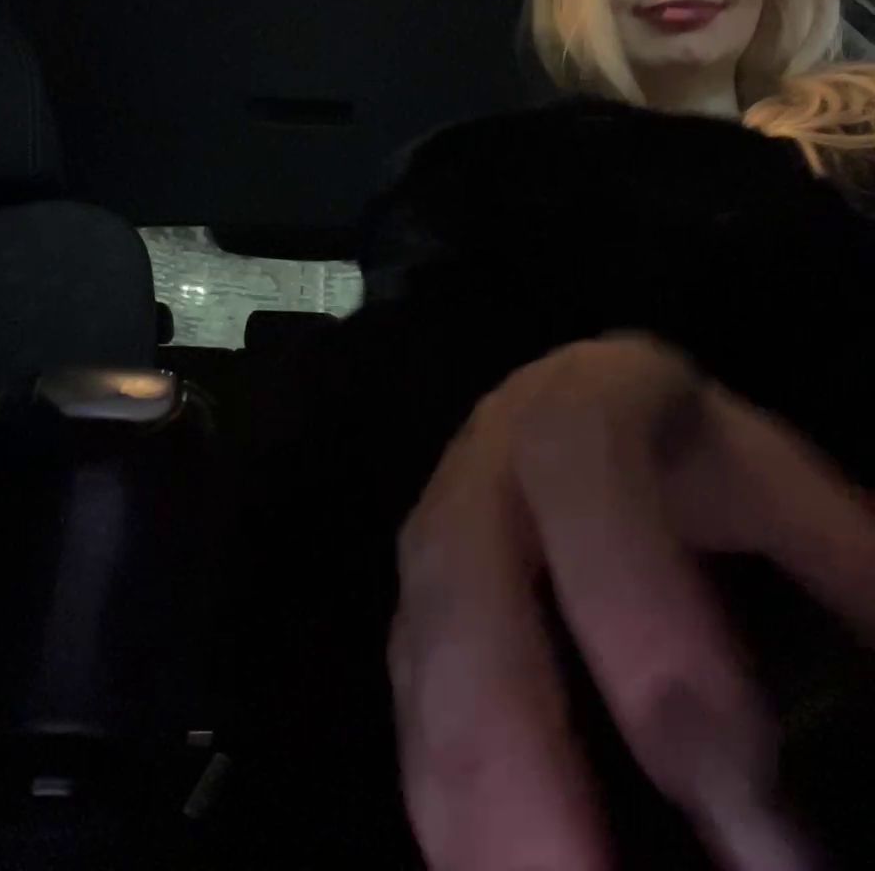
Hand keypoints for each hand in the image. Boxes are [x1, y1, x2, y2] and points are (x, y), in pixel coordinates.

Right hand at [389, 335, 874, 869]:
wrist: (566, 428)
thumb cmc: (688, 462)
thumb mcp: (773, 485)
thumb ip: (840, 562)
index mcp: (581, 413)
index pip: (582, 475)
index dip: (634, 602)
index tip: (719, 760)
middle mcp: (481, 481)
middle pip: (468, 596)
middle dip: (519, 749)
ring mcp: (431, 566)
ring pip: (426, 682)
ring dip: (472, 814)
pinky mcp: (411, 643)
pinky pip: (414, 737)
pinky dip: (453, 829)